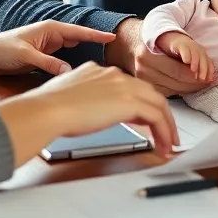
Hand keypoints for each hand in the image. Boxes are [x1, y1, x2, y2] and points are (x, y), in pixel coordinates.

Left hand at [0, 22, 115, 75]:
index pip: (79, 31)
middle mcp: (51, 37)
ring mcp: (48, 49)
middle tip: (113, 55)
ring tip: (101, 68)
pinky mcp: (43, 60)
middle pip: (79, 41)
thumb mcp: (26, 56)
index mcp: (50, 29)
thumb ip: (48, 63)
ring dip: (84, 59)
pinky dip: (71, 68)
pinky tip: (79, 76)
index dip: (97, 35)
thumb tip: (68, 72)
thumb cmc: (0, 50)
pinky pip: (62, 63)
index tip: (113, 37)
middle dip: (95, 46)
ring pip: (72, 54)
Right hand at [0, 62, 178, 165]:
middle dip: (160, 115)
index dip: (142, 104)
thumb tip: (94, 113)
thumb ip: (89, 100)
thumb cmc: (50, 108)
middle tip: (166, 133)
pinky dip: (164, 131)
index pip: (130, 86)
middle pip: (149, 93)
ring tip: (169, 144)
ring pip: (158, 104)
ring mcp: (124, 86)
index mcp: (100, 71)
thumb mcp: (72, 98)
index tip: (147, 120)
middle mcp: (115, 74)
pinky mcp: (130, 101)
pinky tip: (164, 145)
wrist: (47, 110)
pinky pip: (157, 117)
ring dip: (167, 126)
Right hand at [104, 18, 205, 95]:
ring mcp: (141, 82)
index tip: (209, 76)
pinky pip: (167, 94)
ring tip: (201, 82)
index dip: (196, 75)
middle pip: (177, 82)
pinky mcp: (144, 89)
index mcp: (146, 55)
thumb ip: (188, 50)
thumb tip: (205, 70)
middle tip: (209, 80)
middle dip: (196, 83)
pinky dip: (180, 90)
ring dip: (190, 88)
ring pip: (173, 91)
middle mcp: (141, 70)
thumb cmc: (156, 38)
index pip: (178, 71)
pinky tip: (187, 86)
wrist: (131, 43)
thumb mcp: (171, 37)